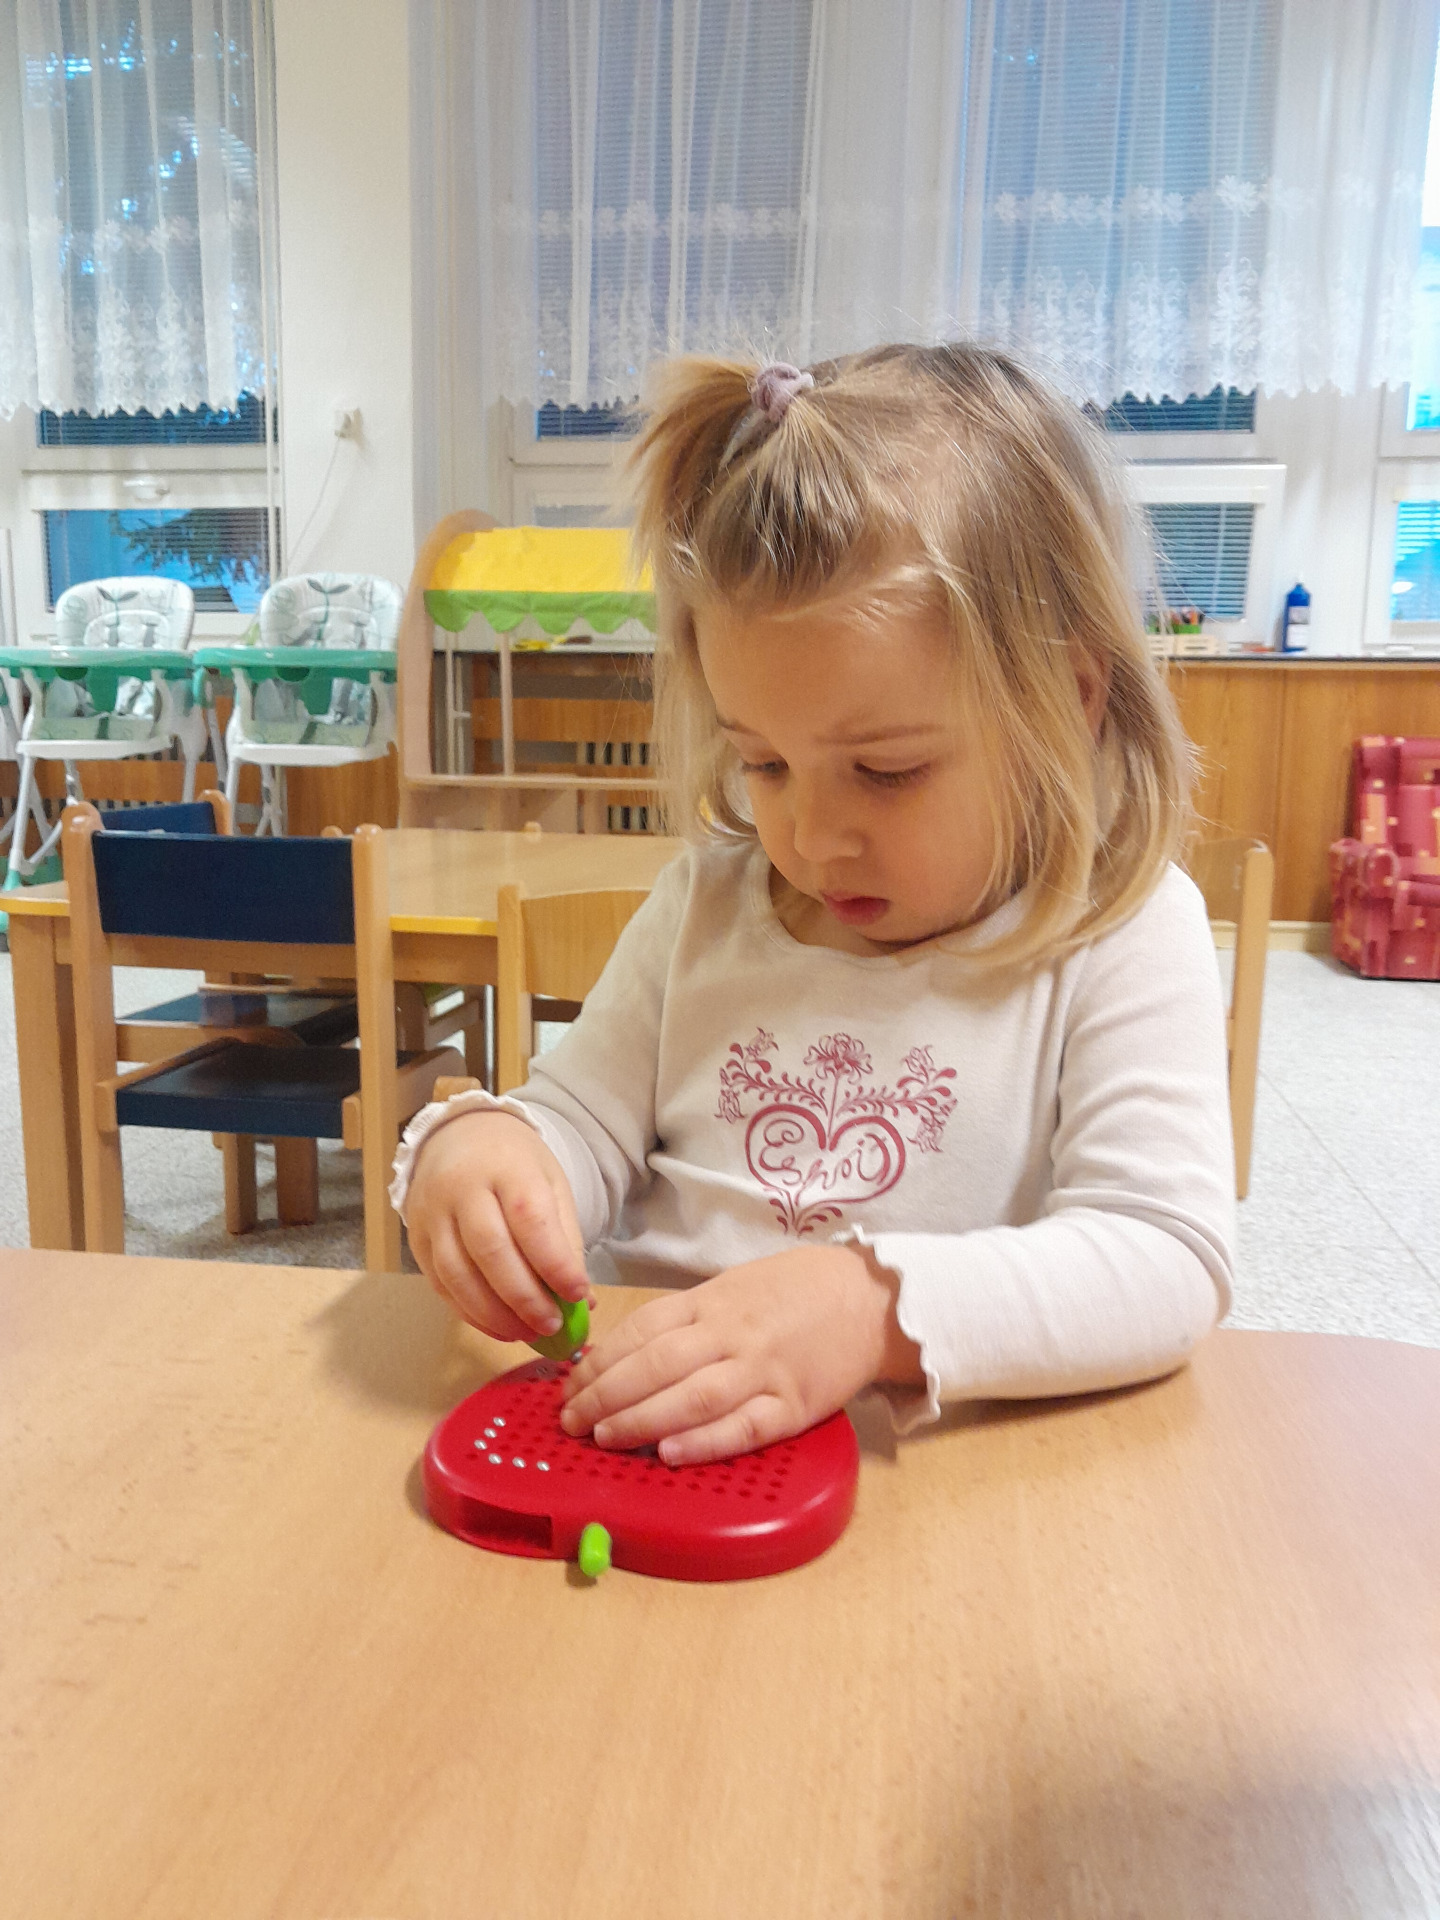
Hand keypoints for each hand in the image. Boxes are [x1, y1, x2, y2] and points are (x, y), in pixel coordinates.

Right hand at [405, 1110, 594, 1342]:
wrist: (457, 1135)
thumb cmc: (513, 1164)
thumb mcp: (550, 1183)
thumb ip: (565, 1239)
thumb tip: (582, 1300)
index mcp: (507, 1165)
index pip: (530, 1217)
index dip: (554, 1262)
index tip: (578, 1294)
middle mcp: (462, 1187)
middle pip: (490, 1250)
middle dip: (524, 1297)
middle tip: (551, 1325)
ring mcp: (432, 1213)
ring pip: (458, 1273)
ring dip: (494, 1314)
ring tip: (527, 1333)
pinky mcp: (415, 1238)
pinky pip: (440, 1284)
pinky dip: (470, 1313)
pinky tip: (498, 1326)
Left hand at [559, 1244, 921, 1465]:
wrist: (871, 1298)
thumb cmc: (796, 1292)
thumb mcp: (733, 1288)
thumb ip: (686, 1320)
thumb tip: (624, 1354)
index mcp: (712, 1302)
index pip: (641, 1330)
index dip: (600, 1361)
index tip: (570, 1386)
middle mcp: (732, 1334)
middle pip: (656, 1365)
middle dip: (605, 1395)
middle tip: (571, 1421)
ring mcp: (764, 1370)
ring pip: (691, 1397)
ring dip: (641, 1420)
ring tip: (604, 1438)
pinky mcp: (794, 1406)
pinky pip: (743, 1427)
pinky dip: (704, 1442)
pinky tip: (670, 1452)